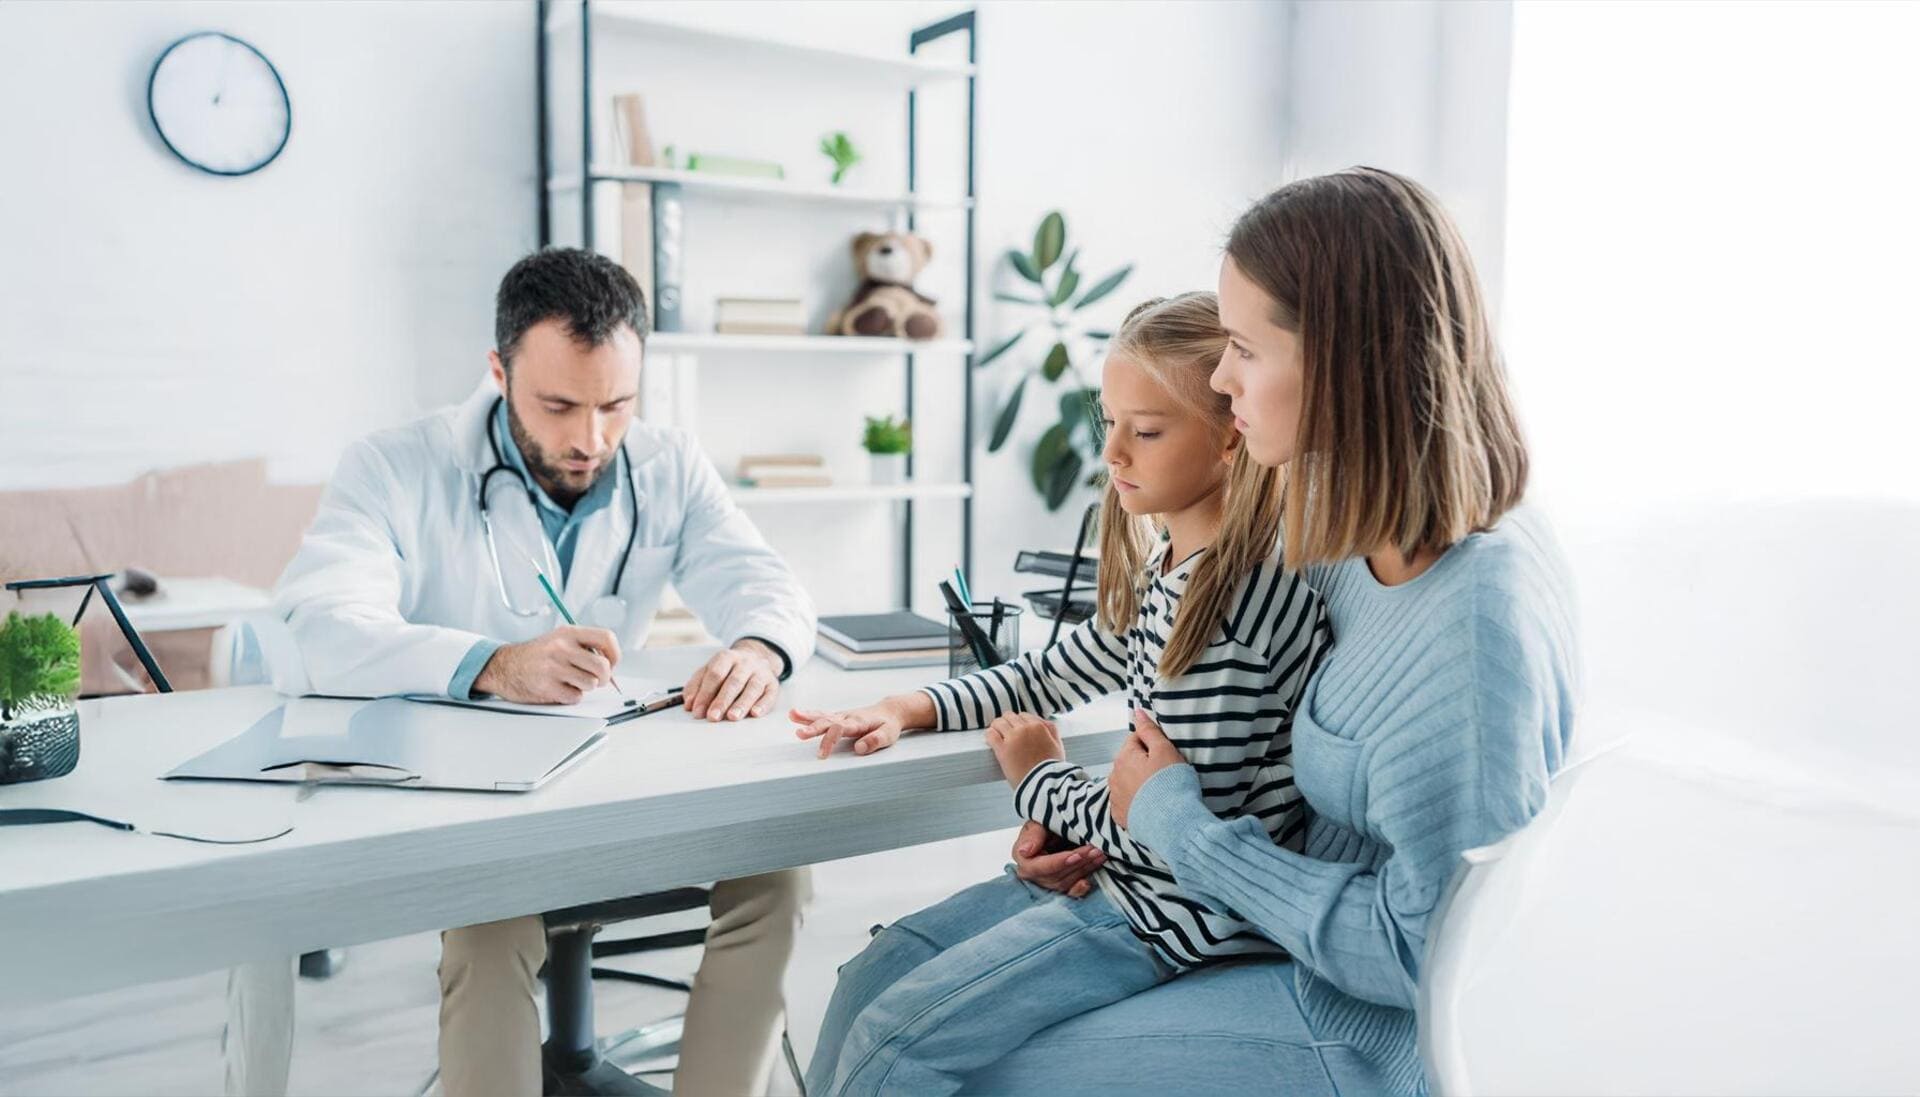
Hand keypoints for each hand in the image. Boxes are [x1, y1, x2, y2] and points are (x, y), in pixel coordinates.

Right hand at [474, 626, 620, 704]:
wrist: (503, 666)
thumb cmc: (537, 655)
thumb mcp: (559, 640)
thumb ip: (584, 648)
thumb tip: (612, 668)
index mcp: (568, 633)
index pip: (607, 638)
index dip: (615, 654)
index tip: (612, 663)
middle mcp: (562, 648)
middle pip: (603, 667)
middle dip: (604, 678)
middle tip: (596, 679)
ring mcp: (554, 668)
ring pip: (591, 684)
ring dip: (585, 687)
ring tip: (571, 681)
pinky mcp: (547, 687)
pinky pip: (575, 697)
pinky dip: (571, 697)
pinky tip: (559, 689)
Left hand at [684, 640, 782, 721]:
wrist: (756, 658)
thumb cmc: (728, 670)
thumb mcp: (709, 671)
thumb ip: (696, 686)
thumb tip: (689, 705)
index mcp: (726, 657)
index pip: (715, 674)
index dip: (705, 693)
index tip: (698, 711)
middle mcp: (745, 663)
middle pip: (734, 681)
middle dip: (722, 700)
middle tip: (713, 717)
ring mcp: (761, 673)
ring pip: (752, 688)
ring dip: (742, 704)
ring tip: (733, 717)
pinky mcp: (773, 684)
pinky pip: (769, 694)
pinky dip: (763, 705)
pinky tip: (755, 713)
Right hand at [793, 692, 930, 758]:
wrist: (890, 711)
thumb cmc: (889, 725)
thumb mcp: (889, 734)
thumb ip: (875, 741)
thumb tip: (858, 749)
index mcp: (858, 722)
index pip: (840, 730)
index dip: (830, 741)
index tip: (821, 755)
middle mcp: (847, 717)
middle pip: (827, 721)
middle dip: (813, 729)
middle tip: (799, 735)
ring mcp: (842, 715)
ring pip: (822, 716)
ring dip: (807, 717)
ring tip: (792, 715)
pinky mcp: (838, 717)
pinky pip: (822, 715)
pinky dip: (809, 715)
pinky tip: (795, 714)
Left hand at [984, 712, 1064, 787]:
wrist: (1044, 786)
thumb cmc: (1052, 769)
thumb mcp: (1058, 746)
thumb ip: (1051, 731)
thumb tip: (1042, 722)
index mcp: (1040, 727)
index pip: (1023, 715)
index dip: (1019, 723)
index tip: (1016, 730)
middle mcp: (1026, 729)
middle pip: (1009, 716)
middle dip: (1007, 723)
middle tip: (1005, 732)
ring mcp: (1013, 738)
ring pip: (998, 723)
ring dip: (996, 727)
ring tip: (996, 735)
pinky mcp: (1002, 749)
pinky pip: (990, 734)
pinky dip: (989, 735)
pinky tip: (990, 740)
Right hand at [1010, 820, 1102, 898]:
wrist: (1058, 824)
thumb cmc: (1046, 821)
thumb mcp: (1039, 821)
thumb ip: (1033, 834)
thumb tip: (1024, 851)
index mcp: (1023, 857)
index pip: (1039, 867)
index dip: (1058, 863)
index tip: (1075, 856)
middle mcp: (1032, 872)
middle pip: (1055, 876)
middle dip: (1077, 863)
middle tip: (1094, 850)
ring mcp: (1046, 880)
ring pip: (1065, 882)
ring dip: (1084, 869)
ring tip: (1099, 854)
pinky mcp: (1060, 883)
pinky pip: (1069, 892)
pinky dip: (1080, 888)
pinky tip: (1088, 882)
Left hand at [1109, 708, 1186, 827]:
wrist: (1173, 824)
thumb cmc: (1171, 785)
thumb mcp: (1165, 750)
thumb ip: (1149, 730)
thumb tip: (1137, 712)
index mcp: (1123, 757)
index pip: (1135, 740)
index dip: (1153, 745)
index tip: (1166, 755)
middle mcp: (1114, 777)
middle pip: (1131, 761)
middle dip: (1146, 763)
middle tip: (1166, 773)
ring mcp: (1116, 798)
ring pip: (1128, 781)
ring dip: (1140, 782)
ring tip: (1160, 791)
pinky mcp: (1121, 816)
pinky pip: (1128, 802)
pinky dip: (1138, 801)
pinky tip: (1152, 804)